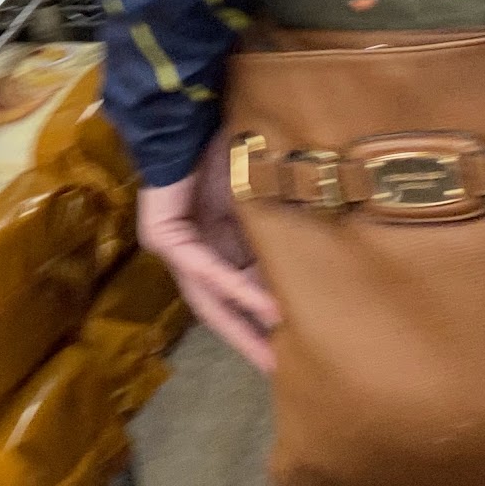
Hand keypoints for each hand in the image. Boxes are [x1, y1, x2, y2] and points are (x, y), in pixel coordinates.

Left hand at [137, 134, 279, 374]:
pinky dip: (233, 286)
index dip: (266, 321)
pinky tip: (265, 305)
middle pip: (222, 304)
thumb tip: (322, 277)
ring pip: (211, 294)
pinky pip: (202, 267)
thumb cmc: (238, 147)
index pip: (240, 290)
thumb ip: (281, 239)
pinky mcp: (162, 234)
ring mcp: (174, 243)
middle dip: (253, 338)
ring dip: (246, 319)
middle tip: (285, 372)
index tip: (297, 351)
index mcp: (217, 241)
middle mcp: (194, 248)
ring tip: (279, 352)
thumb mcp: (267, 203)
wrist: (199, 113)